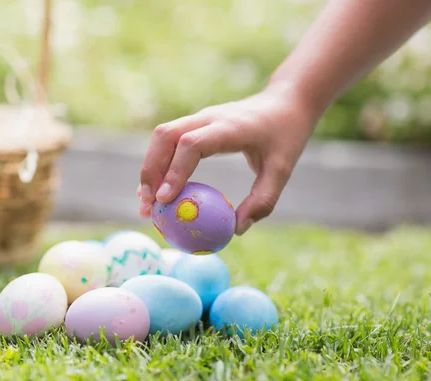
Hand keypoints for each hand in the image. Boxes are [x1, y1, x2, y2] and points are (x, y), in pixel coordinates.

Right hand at [137, 83, 317, 234]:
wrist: (285, 101)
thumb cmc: (285, 135)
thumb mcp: (282, 169)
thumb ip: (263, 200)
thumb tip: (237, 229)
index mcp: (229, 127)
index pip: (192, 144)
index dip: (175, 170)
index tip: (166, 199)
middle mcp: (208, 118)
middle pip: (165, 136)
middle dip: (150, 171)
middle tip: (148, 205)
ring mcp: (198, 118)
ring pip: (161, 136)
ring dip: (149, 168)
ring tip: (146, 203)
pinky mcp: (194, 123)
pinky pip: (167, 140)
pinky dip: (157, 164)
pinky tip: (155, 190)